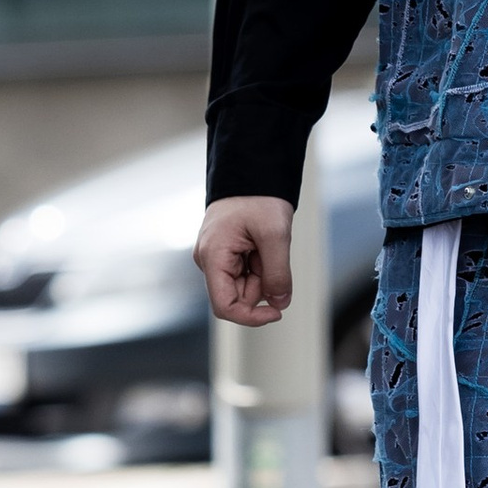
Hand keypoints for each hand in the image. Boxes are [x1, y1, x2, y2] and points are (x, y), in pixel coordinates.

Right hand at [196, 194, 293, 325]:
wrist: (252, 171)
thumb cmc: (258, 195)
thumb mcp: (275, 234)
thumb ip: (277, 273)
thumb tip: (279, 303)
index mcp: (212, 256)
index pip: (224, 306)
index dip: (251, 317)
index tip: (276, 312)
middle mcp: (209, 260)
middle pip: (236, 297)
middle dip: (261, 286)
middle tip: (272, 257)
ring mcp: (216, 257)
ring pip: (244, 285)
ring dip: (262, 274)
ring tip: (267, 245)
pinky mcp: (226, 253)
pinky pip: (245, 272)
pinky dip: (260, 265)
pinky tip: (262, 245)